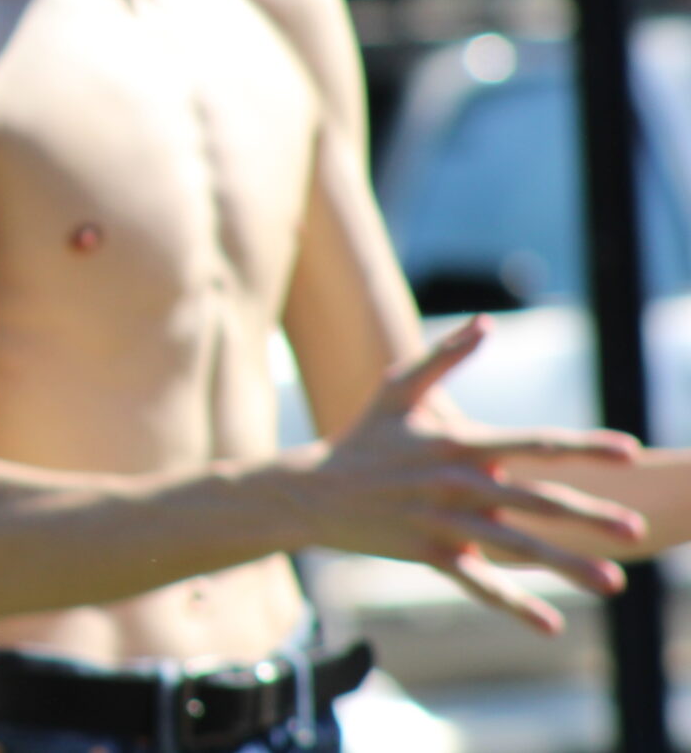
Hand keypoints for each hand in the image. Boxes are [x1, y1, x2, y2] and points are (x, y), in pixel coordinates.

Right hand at [309, 315, 643, 632]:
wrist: (313, 491)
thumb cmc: (363, 437)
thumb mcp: (397, 389)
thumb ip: (444, 355)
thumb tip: (486, 323)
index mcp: (458, 443)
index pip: (533, 443)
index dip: (583, 446)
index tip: (631, 451)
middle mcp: (457, 483)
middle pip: (535, 500)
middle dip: (588, 515)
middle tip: (635, 528)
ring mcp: (444, 522)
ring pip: (516, 547)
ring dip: (567, 565)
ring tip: (614, 583)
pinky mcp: (431, 554)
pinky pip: (479, 583)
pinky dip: (514, 605)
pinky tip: (551, 625)